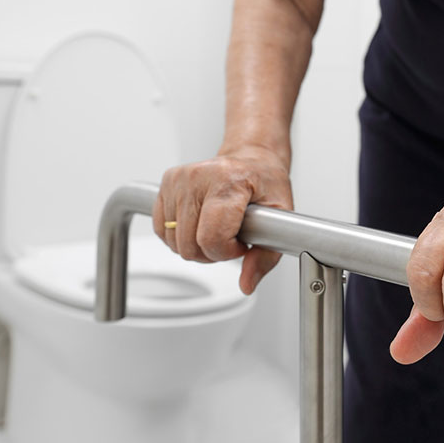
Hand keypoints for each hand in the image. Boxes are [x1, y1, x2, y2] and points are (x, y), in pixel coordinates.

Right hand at [153, 145, 292, 294]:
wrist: (252, 158)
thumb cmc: (266, 183)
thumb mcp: (281, 217)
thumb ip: (266, 256)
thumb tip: (246, 284)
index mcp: (229, 181)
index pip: (211, 238)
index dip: (227, 252)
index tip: (241, 243)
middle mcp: (198, 177)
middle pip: (189, 245)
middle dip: (212, 251)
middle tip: (231, 237)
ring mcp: (178, 179)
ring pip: (174, 241)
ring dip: (196, 245)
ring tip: (217, 228)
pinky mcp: (166, 182)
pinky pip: (161, 230)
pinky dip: (181, 236)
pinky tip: (200, 224)